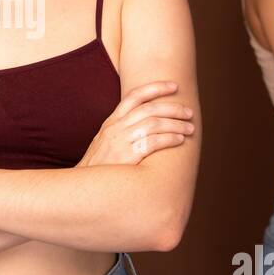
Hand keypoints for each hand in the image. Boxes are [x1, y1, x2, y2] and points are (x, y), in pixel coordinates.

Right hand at [77, 81, 193, 167]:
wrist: (84, 188)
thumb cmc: (98, 168)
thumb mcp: (104, 143)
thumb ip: (120, 132)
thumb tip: (144, 126)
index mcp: (111, 122)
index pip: (134, 97)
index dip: (155, 88)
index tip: (174, 86)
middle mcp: (116, 128)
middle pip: (149, 109)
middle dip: (173, 108)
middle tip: (189, 112)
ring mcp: (120, 141)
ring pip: (154, 123)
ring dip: (175, 124)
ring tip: (189, 128)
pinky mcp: (126, 156)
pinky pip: (153, 142)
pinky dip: (169, 138)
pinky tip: (180, 140)